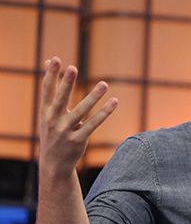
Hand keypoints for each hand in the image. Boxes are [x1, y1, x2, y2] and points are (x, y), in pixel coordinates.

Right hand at [39, 57, 117, 175]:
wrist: (53, 163)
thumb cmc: (53, 131)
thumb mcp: (48, 112)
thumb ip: (52, 89)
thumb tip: (49, 61)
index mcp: (45, 111)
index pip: (47, 90)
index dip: (51, 75)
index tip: (55, 60)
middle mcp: (53, 120)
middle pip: (61, 99)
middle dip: (66, 84)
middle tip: (73, 68)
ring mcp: (65, 131)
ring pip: (82, 111)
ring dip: (93, 97)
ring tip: (104, 83)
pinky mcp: (78, 140)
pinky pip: (93, 124)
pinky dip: (104, 113)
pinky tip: (114, 102)